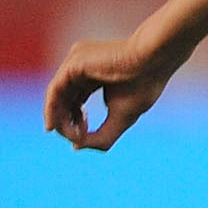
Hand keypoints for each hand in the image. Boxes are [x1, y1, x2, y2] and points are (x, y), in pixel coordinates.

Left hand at [45, 37, 176, 150]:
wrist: (153, 61)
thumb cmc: (144, 86)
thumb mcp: (122, 118)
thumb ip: (102, 135)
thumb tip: (76, 146)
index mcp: (94, 77)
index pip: (75, 101)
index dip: (76, 122)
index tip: (84, 137)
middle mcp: (80, 68)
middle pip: (63, 100)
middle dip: (66, 122)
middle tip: (76, 138)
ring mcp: (75, 63)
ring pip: (56, 96)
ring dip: (59, 119)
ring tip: (71, 134)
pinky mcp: (73, 64)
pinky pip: (54, 90)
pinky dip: (53, 110)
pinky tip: (59, 125)